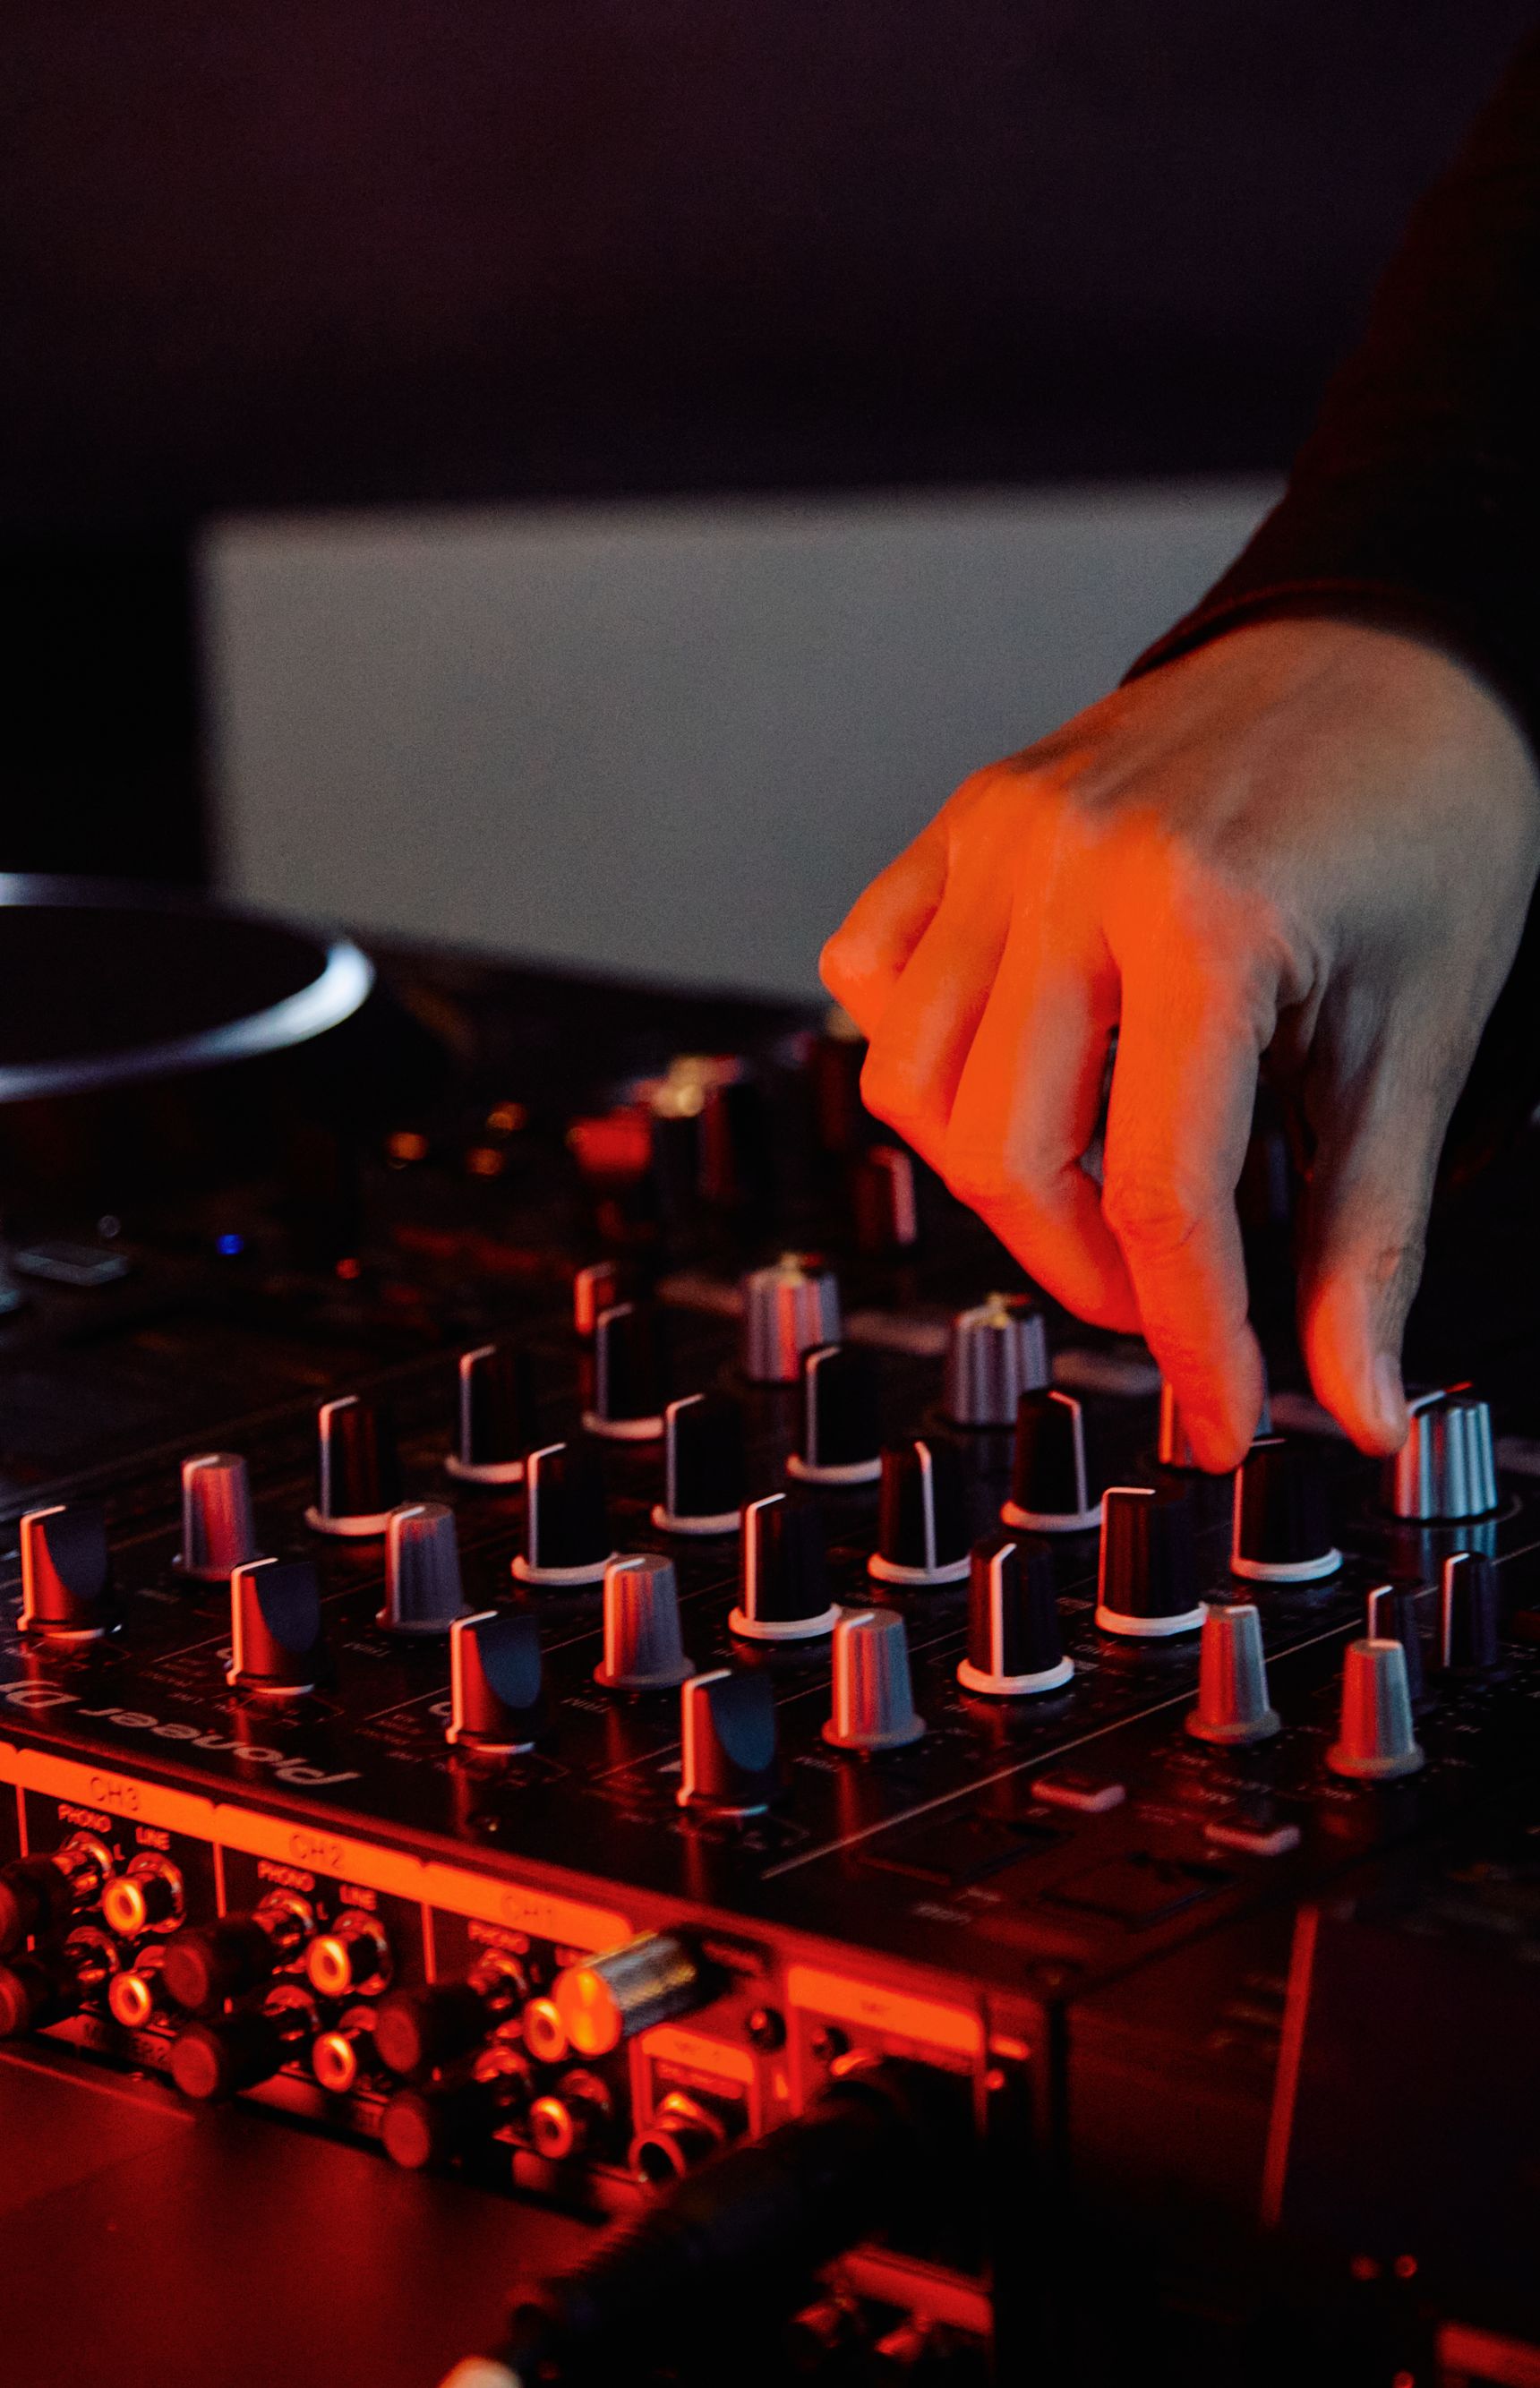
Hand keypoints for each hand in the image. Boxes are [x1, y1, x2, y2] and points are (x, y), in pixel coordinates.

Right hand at [822, 616, 1539, 1467]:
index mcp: (1211, 922)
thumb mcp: (1422, 1040)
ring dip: (993, 1178)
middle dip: (1088, 1276)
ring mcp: (1003, 834)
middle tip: (1171, 1308)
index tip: (1224, 1421)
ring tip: (1093, 1194)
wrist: (1392, 646)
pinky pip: (873, 967)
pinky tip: (1010, 1070)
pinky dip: (918, 1048)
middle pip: (1008, 1155)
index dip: (1194, 1341)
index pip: (1164, 1198)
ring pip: (913, 1078)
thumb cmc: (1426, 826)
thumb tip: (1362, 1407)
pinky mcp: (968, 815)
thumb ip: (1369, 1238)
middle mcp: (1077, 869)